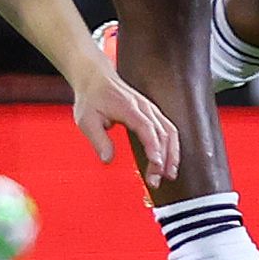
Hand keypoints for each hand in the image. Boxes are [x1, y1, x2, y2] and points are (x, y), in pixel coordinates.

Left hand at [69, 44, 178, 179]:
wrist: (96, 78)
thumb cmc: (91, 98)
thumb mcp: (86, 120)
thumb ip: (98, 139)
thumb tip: (107, 160)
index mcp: (129, 108)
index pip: (147, 128)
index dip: (153, 147)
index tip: (155, 164)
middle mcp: (145, 107)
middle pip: (162, 133)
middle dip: (163, 159)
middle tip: (155, 180)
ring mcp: (151, 109)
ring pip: (170, 132)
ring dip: (172, 154)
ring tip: (169, 175)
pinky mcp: (153, 113)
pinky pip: (169, 130)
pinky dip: (172, 146)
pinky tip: (170, 161)